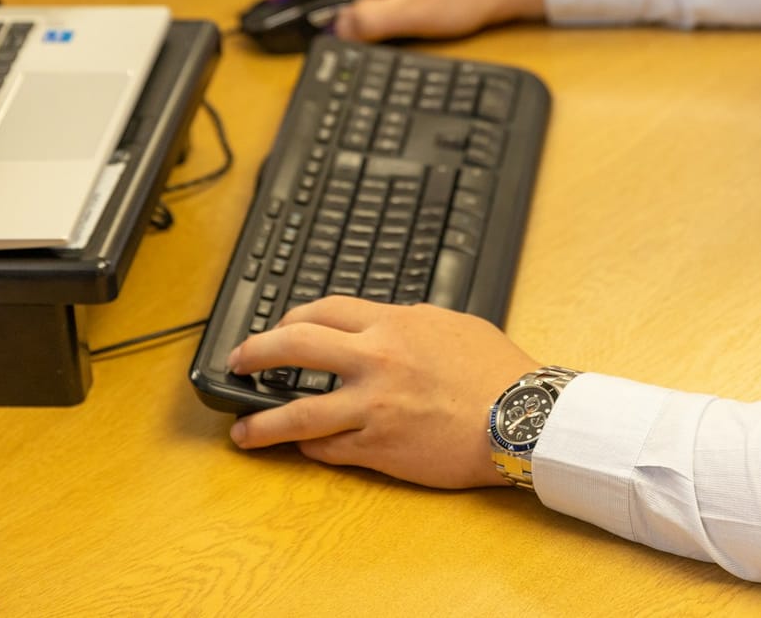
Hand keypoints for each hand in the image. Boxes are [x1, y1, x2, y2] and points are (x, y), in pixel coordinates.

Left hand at [226, 297, 536, 489]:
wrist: (522, 418)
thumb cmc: (496, 372)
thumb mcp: (449, 324)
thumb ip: (407, 321)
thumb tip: (380, 326)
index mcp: (391, 324)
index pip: (322, 310)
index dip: (290, 317)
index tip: (277, 327)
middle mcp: (374, 361)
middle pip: (293, 346)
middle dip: (255, 353)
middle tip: (238, 361)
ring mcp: (372, 407)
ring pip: (298, 413)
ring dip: (263, 423)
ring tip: (243, 431)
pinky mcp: (379, 448)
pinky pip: (329, 450)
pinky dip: (311, 449)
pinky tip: (303, 449)